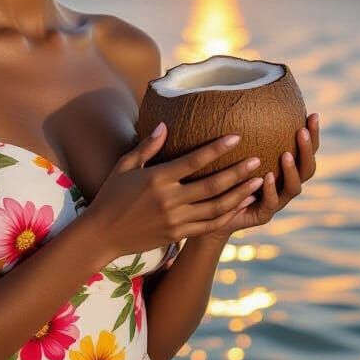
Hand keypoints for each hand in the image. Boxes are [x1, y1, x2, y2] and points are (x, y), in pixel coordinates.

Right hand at [82, 123, 267, 261]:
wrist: (102, 235)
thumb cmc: (111, 195)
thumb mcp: (124, 166)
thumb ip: (147, 146)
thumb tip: (165, 124)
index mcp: (156, 179)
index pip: (193, 161)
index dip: (217, 149)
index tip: (237, 137)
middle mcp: (168, 200)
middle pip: (212, 186)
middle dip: (238, 173)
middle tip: (258, 160)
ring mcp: (175, 220)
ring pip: (216, 208)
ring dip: (239, 195)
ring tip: (258, 182)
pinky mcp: (177, 234)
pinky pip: (209, 225)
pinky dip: (228, 215)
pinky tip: (241, 204)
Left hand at [211, 112, 320, 237]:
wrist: (209, 211)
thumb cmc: (222, 175)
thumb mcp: (232, 150)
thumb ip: (239, 130)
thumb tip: (234, 94)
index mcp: (283, 168)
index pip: (305, 149)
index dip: (313, 134)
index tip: (312, 114)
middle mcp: (285, 184)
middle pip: (308, 168)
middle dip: (308, 150)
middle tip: (301, 131)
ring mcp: (277, 201)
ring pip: (294, 187)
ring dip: (292, 170)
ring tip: (286, 154)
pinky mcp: (263, 215)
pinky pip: (272, 203)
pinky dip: (271, 190)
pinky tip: (266, 177)